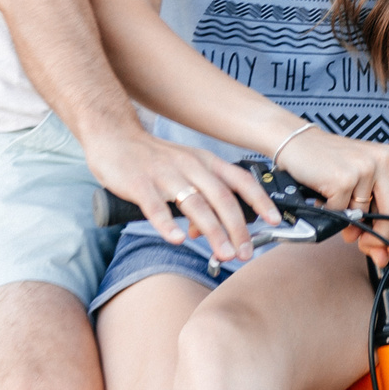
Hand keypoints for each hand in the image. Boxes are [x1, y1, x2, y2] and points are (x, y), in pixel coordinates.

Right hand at [80, 123, 275, 261]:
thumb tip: (206, 233)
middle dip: (237, 228)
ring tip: (222, 254)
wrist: (114, 136)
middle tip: (245, 253)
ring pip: (195, 204)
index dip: (259, 201)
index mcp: (205, 162)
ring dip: (212, 231)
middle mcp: (190, 166)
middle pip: (222, 198)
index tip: (274, 221)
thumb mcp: (184, 170)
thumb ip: (199, 198)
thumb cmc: (152, 157)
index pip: (240, 180)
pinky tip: (177, 239)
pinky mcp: (139, 184)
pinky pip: (156, 206)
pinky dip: (167, 224)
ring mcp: (165, 175)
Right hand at [278, 131, 388, 260]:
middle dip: (384, 239)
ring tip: (347, 227)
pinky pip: (345, 213)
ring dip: (358, 230)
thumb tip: (383, 259)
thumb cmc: (333, 168)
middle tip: (369, 247)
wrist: (299, 144)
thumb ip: (379, 221)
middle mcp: (388, 159)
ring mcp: (367, 166)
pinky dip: (336, 216)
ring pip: (373, 217)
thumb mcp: (364, 192)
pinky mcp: (344, 176)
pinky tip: (329, 204)